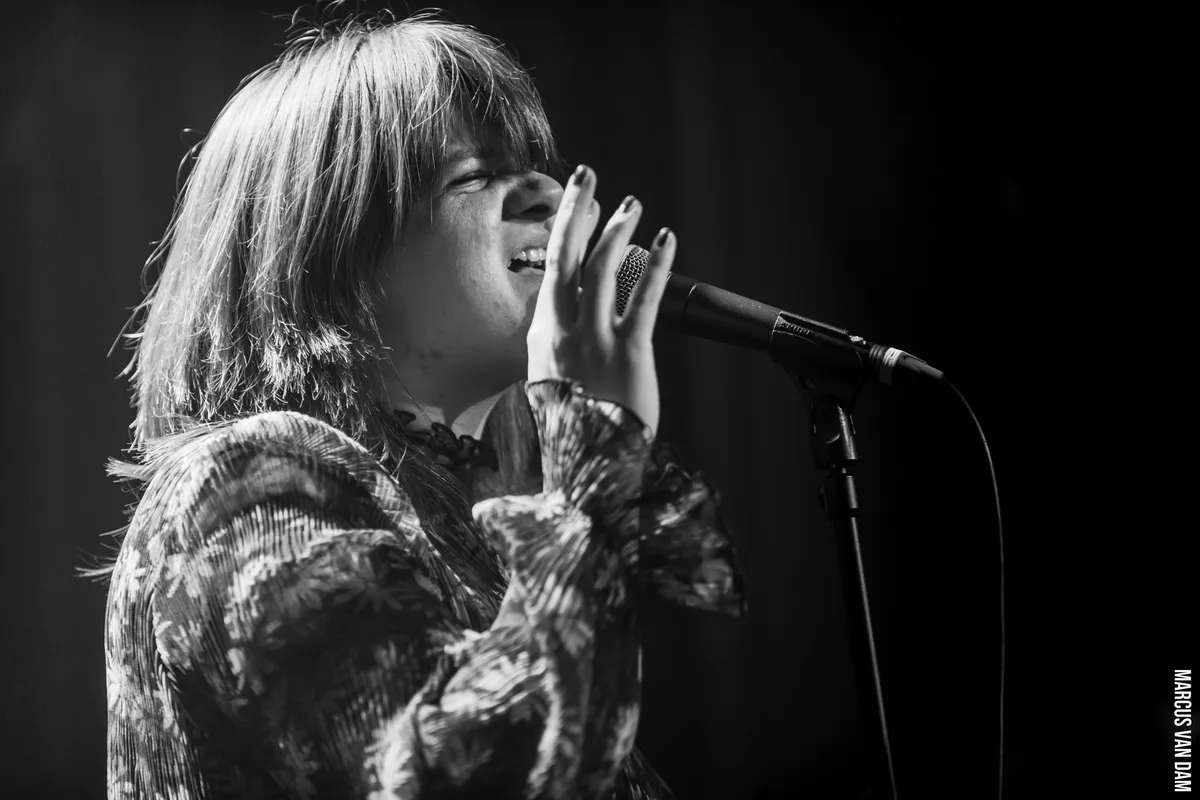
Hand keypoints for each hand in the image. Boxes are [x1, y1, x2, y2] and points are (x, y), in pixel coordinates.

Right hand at [527, 165, 674, 435]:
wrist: (589, 469)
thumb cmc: (576, 431)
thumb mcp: (554, 387)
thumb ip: (559, 352)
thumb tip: (565, 330)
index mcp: (543, 338)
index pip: (551, 271)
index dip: (566, 233)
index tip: (581, 207)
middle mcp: (564, 332)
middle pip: (565, 257)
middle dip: (576, 211)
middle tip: (587, 176)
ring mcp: (596, 341)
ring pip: (602, 268)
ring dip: (617, 230)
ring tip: (632, 205)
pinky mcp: (630, 353)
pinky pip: (642, 298)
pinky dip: (655, 264)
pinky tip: (667, 239)